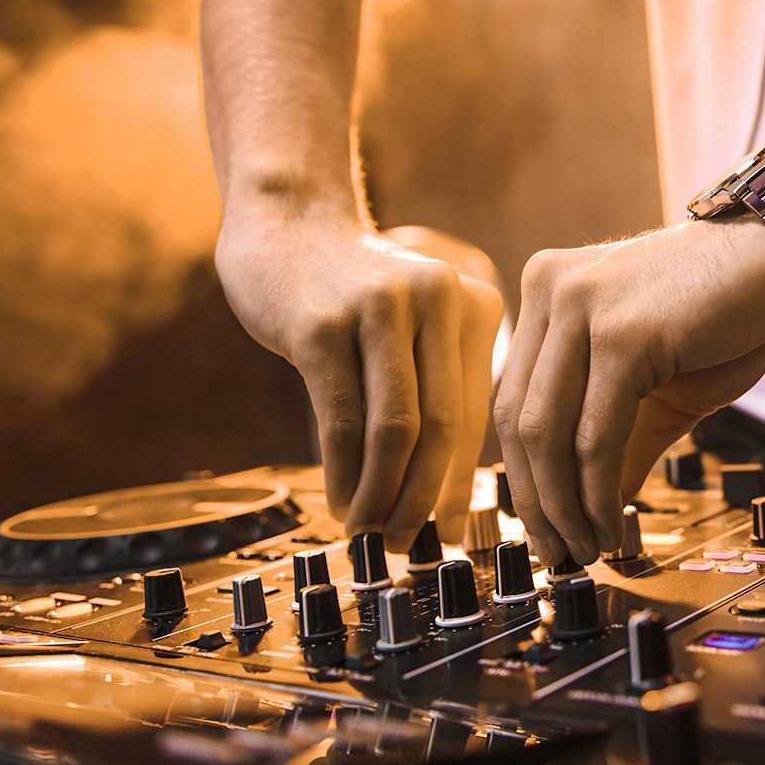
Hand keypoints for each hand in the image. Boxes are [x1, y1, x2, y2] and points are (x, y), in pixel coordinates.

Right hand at [215, 214, 502, 548]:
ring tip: (368, 530)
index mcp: (473, 306)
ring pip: (396, 430)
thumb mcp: (415, 327)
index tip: (451, 530)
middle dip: (425, 498)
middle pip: (444, 427)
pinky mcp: (324, 325)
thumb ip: (435, 392)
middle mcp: (439, 300)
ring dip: (381, 494)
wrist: (286, 222)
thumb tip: (444, 500)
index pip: (477, 415)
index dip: (463, 482)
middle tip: (405, 543)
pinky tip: (338, 500)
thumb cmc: (353, 292)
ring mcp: (380, 309)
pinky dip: (343, 472)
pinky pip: (343, 420)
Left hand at [494, 215, 764, 564]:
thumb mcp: (658, 386)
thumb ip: (616, 441)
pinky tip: (611, 522)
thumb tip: (587, 515)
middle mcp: (549, 291)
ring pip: (545, 432)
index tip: (544, 528)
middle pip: (515, 419)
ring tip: (588, 547)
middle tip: (560, 555)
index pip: (511, 399)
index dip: (522, 474)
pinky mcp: (622, 332)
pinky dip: (597, 492)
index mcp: (547, 294)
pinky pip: (593, 434)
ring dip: (564, 507)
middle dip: (536, 502)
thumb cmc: (730, 312)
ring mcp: (580, 306)